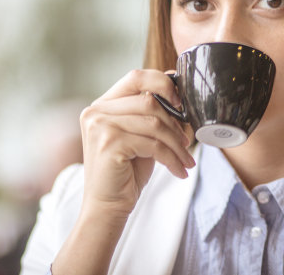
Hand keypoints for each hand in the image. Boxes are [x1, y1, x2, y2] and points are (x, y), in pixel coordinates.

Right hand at [53, 69, 194, 273]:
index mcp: (102, 104)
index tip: (181, 101)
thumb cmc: (126, 170)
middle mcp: (96, 111)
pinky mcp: (109, 144)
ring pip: (154, 122)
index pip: (135, 77)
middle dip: (175, 123)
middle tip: (187, 142)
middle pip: (149, 101)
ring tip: (186, 159)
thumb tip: (180, 93)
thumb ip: (151, 113)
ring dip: (177, 143)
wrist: (107, 206)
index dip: (162, 82)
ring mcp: (100, 126)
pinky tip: (179, 170)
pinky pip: (153, 144)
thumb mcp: (139, 135)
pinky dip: (172, 158)